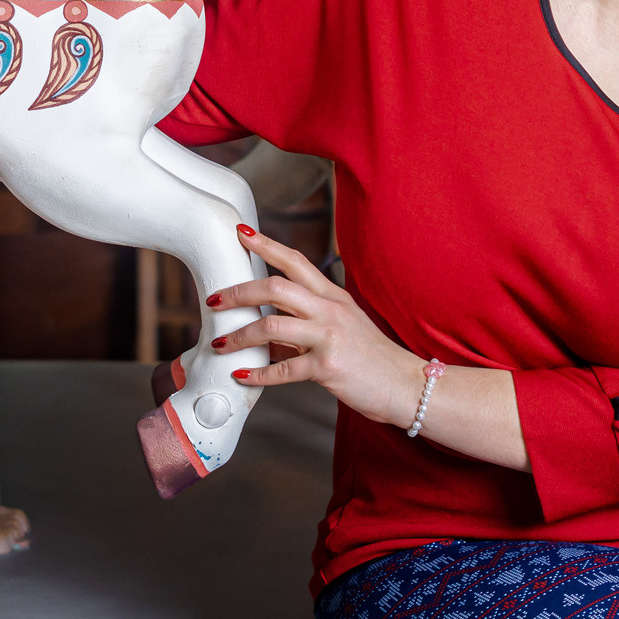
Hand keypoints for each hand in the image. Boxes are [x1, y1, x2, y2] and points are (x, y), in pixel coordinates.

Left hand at [210, 225, 424, 428]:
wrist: (405, 385)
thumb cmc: (373, 357)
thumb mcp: (344, 325)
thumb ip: (310, 318)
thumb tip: (269, 324)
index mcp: (333, 296)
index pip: (295, 261)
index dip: (266, 245)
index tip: (240, 233)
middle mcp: (330, 310)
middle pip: (276, 287)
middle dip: (239, 292)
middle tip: (213, 300)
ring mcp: (329, 337)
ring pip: (272, 326)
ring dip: (240, 335)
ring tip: (221, 344)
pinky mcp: (327, 367)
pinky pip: (283, 369)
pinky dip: (258, 373)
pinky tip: (242, 376)